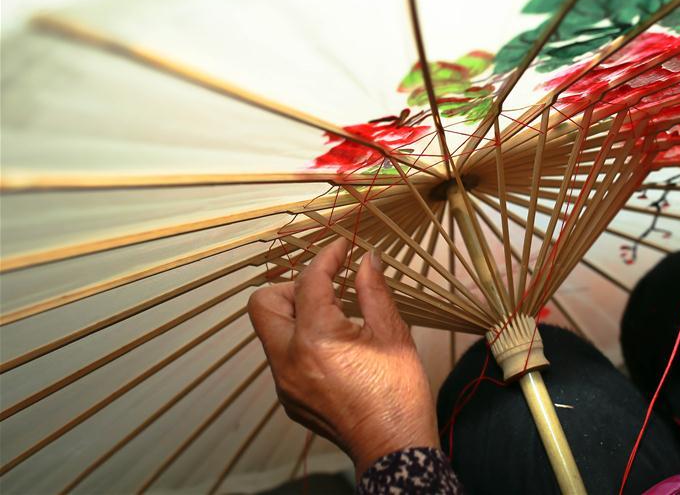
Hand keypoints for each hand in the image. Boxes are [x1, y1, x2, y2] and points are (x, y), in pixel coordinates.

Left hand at [248, 238, 438, 477]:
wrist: (393, 448)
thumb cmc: (399, 392)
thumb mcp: (392, 334)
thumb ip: (373, 290)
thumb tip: (366, 259)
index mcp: (317, 338)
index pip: (309, 281)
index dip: (326, 258)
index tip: (342, 248)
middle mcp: (289, 359)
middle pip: (263, 303)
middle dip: (291, 287)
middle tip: (325, 288)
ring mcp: (284, 382)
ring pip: (270, 331)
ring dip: (295, 315)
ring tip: (334, 318)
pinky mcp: (288, 398)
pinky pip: (281, 357)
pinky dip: (299, 342)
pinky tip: (333, 349)